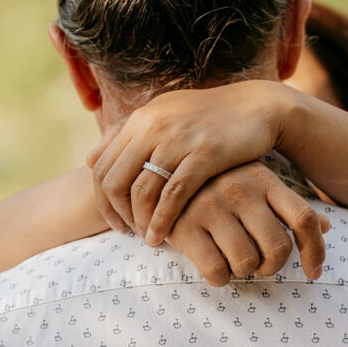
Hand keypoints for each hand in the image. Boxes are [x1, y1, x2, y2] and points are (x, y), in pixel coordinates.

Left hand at [87, 81, 291, 243]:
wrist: (258, 107)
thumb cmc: (210, 116)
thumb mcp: (164, 115)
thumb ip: (127, 135)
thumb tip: (90, 159)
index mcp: (140, 118)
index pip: (100, 165)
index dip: (101, 199)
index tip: (114, 220)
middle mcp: (153, 126)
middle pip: (115, 181)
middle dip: (117, 213)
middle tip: (127, 233)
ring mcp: (178, 140)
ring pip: (142, 190)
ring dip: (140, 222)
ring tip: (148, 239)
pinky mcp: (204, 154)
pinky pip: (173, 194)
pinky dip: (164, 220)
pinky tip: (164, 236)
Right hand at [164, 162, 328, 283]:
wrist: (160, 173)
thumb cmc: (218, 184)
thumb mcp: (257, 184)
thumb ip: (289, 206)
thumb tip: (328, 226)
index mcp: (264, 179)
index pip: (304, 218)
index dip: (316, 251)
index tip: (314, 272)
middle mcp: (241, 190)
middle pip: (278, 248)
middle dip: (273, 267)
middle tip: (260, 265)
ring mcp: (212, 206)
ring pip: (248, 264)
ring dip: (244, 272)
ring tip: (233, 260)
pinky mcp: (185, 226)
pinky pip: (216, 271)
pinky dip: (220, 278)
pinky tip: (213, 265)